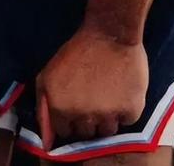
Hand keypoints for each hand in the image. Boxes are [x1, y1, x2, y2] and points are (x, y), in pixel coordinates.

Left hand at [36, 28, 148, 149]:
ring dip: (108, 116)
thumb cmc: (78, 50)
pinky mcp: (131, 108)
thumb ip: (43, 108)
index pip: (65, 131)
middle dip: (89, 118)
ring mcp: (108, 114)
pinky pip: (128, 121)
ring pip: (107, 130)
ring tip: (111, 93)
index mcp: (61, 109)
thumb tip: (48, 141)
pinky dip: (127, 109)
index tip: (79, 103)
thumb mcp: (48, 75)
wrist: (110, 31)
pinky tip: (123, 91)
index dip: (71, 117)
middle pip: (87, 132)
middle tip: (96, 97)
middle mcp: (83, 116)